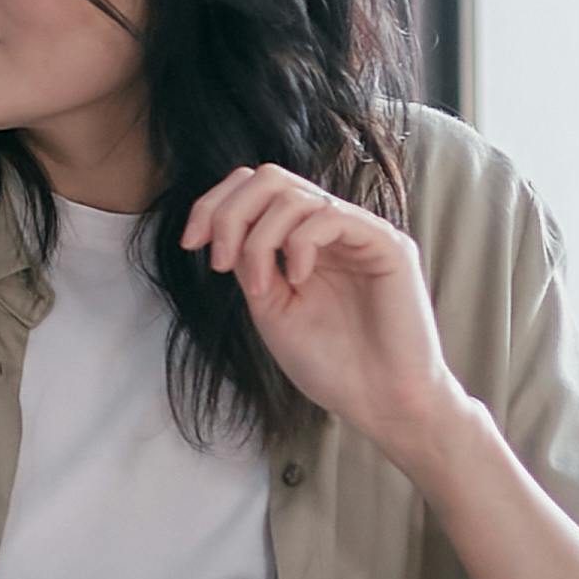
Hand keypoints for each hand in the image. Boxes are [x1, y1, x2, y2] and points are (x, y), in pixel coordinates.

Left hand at [182, 165, 470, 463]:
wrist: (378, 401)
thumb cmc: (330, 362)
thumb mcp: (270, 306)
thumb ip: (249, 261)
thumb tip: (221, 226)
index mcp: (303, 240)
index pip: (255, 189)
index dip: (214, 204)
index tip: (190, 244)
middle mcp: (332, 227)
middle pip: (270, 177)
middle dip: (228, 212)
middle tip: (218, 261)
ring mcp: (360, 232)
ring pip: (293, 195)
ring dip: (258, 239)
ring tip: (261, 287)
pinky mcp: (388, 244)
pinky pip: (330, 216)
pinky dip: (299, 244)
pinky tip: (298, 280)